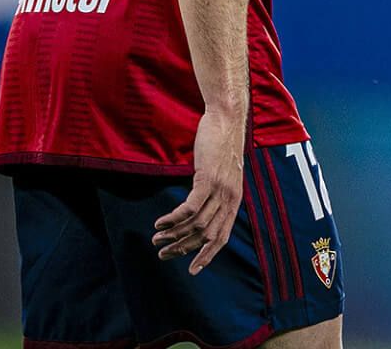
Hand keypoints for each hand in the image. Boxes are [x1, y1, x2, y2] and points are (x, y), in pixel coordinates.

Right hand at [152, 111, 245, 274]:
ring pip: (195, 223)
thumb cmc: (221, 147)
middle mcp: (230, 199)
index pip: (221, 237)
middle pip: (205, 235)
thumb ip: (215, 194)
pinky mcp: (208, 178)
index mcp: (234, 201)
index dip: (207, 256)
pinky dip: (174, 218)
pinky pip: (189, 207)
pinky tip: (160, 222)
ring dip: (173, 234)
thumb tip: (198, 211)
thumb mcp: (222, 175)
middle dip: (183, 248)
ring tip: (156, 238)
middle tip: (163, 254)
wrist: (226, 120)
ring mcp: (220, 189)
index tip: (192, 270)